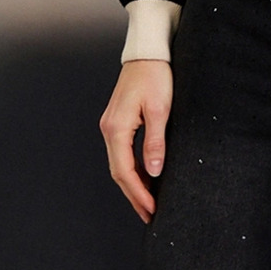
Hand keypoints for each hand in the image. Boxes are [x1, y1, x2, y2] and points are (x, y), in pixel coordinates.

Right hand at [101, 58, 173, 222]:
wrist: (148, 53)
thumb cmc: (156, 76)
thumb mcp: (161, 109)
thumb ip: (156, 142)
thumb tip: (154, 171)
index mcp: (117, 128)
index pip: (125, 171)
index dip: (138, 193)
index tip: (152, 210)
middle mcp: (109, 129)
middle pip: (118, 172)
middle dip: (134, 196)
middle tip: (150, 216)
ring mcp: (111, 126)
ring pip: (120, 164)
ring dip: (133, 185)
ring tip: (149, 204)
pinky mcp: (119, 123)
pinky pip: (123, 153)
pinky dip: (133, 170)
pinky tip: (146, 179)